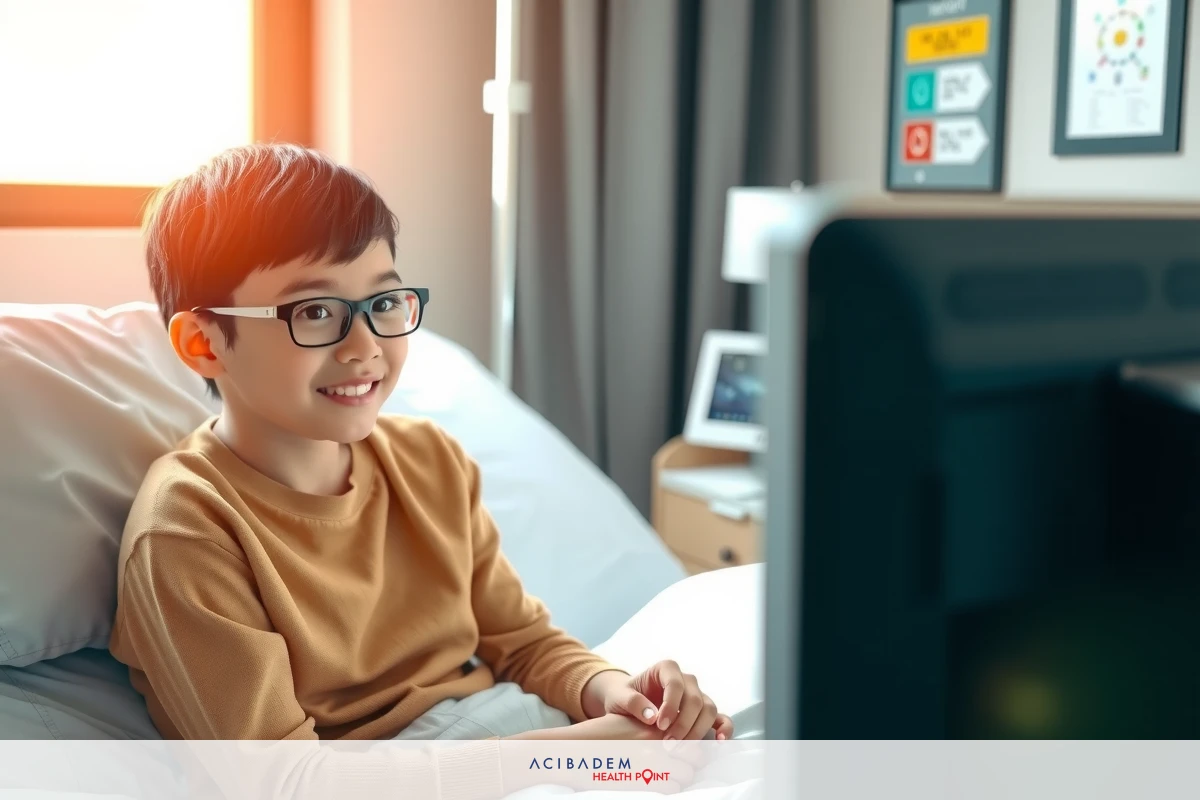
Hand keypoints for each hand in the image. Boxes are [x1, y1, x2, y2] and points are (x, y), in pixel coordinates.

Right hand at [501, 714, 698, 793]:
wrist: (576, 752)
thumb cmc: (600, 737)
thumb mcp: (629, 724)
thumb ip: (655, 730)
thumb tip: (679, 742)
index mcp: (655, 724)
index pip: (693, 735)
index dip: (692, 745)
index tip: (685, 751)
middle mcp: (659, 741)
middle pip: (695, 756)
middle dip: (690, 762)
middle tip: (678, 766)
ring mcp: (653, 762)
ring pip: (686, 775)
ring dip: (680, 777)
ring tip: (664, 776)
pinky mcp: (645, 782)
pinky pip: (672, 789)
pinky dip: (667, 788)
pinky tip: (654, 784)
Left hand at [583, 662, 734, 740]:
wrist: (628, 704)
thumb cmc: (623, 697)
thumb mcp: (619, 697)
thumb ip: (632, 702)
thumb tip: (652, 716)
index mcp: (666, 669)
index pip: (675, 684)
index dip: (670, 705)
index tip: (659, 725)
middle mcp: (686, 680)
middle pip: (695, 699)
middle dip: (683, 723)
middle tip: (668, 744)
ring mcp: (697, 695)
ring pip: (709, 709)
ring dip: (697, 730)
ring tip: (681, 748)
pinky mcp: (703, 712)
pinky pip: (721, 717)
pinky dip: (724, 728)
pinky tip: (720, 741)